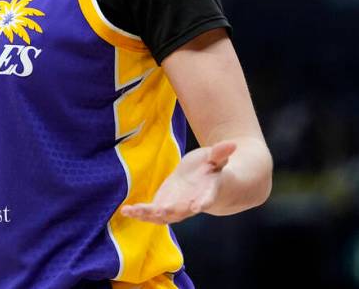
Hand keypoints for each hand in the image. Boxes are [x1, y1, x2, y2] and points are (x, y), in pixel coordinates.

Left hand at [120, 141, 236, 223]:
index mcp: (208, 192)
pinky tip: (126, 211)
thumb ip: (221, 153)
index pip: (207, 199)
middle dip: (169, 211)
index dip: (203, 202)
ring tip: (133, 211)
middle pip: (181, 211)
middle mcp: (191, 204)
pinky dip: (139, 214)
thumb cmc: (212, 170)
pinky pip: (151, 214)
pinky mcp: (164, 207)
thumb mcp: (217, 158)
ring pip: (163, 216)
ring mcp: (177, 208)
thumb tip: (232, 143)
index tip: (197, 206)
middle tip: (159, 210)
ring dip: (148, 215)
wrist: (205, 185)